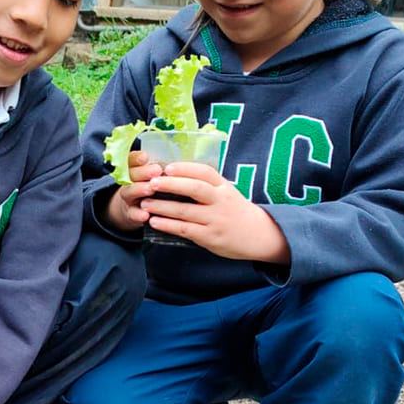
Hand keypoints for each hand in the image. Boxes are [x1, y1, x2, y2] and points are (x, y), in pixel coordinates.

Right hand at [103, 150, 162, 231]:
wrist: (135, 209)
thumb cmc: (153, 187)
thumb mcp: (156, 175)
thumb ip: (165, 167)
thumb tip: (187, 159)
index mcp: (136, 168)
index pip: (133, 159)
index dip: (137, 158)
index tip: (146, 157)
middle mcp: (129, 181)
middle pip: (131, 174)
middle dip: (143, 172)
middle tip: (157, 170)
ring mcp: (129, 197)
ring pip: (129, 191)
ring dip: (139, 189)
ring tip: (150, 189)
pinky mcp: (130, 213)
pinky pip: (132, 213)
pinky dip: (138, 214)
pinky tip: (145, 215)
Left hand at [142, 162, 289, 262]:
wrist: (259, 235)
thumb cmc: (236, 211)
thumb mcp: (226, 193)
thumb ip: (207, 186)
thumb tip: (176, 175)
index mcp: (224, 186)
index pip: (205, 172)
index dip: (185, 168)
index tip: (167, 167)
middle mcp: (220, 200)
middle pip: (195, 188)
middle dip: (171, 184)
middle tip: (151, 182)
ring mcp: (215, 219)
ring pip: (186, 210)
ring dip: (162, 207)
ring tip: (144, 204)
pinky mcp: (210, 237)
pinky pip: (185, 229)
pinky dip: (168, 225)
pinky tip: (154, 222)